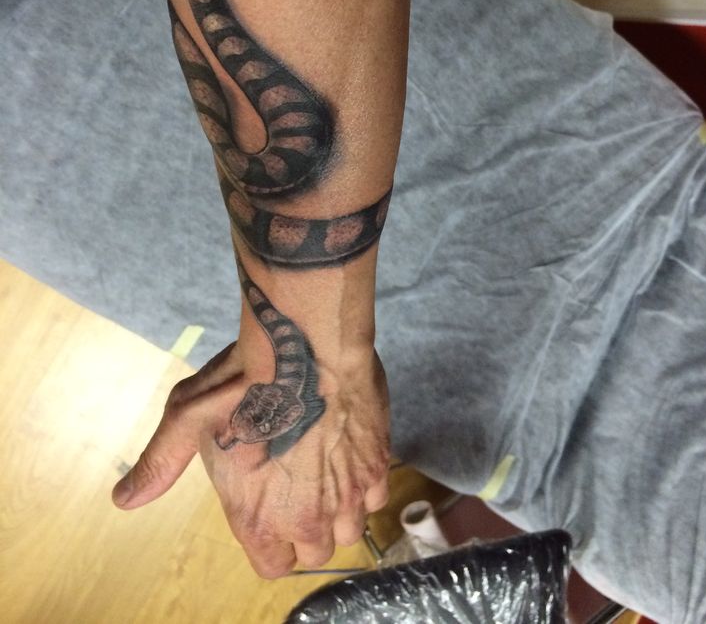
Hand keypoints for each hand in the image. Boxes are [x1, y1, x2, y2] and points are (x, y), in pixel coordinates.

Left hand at [111, 341, 390, 576]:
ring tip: (323, 473)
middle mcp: (308, 516)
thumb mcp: (186, 418)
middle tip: (295, 485)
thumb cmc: (244, 380)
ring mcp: (349, 492)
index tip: (267, 512)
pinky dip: (364, 484)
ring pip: (351, 529)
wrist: (304, 343)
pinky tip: (346, 456)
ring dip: (339, 509)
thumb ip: (159, 465)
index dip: (270, 543)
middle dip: (306, 527)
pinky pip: (376, 497)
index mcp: (258, 516)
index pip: (272, 566)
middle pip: (316, 551)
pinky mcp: (377, 463)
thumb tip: (123, 499)